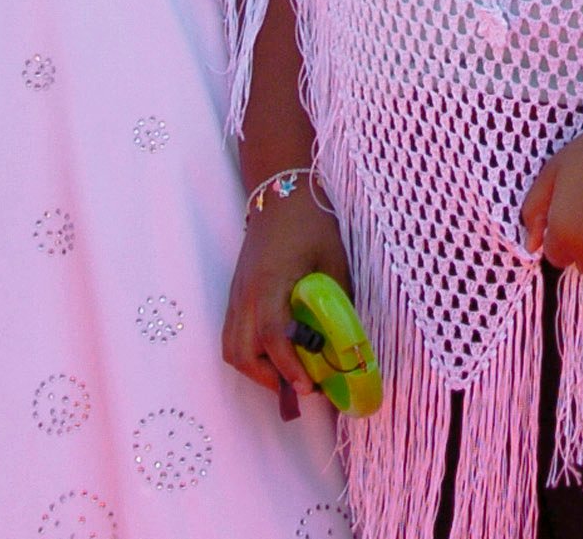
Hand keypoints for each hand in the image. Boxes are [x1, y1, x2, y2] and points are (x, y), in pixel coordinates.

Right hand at [221, 181, 346, 403]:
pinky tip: (275, 353)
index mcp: (270, 283)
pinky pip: (233, 335)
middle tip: (301, 384)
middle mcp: (245, 294)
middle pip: (241, 352)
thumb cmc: (310, 224)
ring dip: (256, 369)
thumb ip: (337, 300)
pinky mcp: (235, 294)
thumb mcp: (334, 260)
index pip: (271, 336)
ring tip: (288, 373)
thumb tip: (349, 340)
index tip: (307, 388)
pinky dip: (250, 353)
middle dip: (268, 378)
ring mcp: (236, 295)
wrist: (280, 193)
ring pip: (232, 348)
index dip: (288, 366)